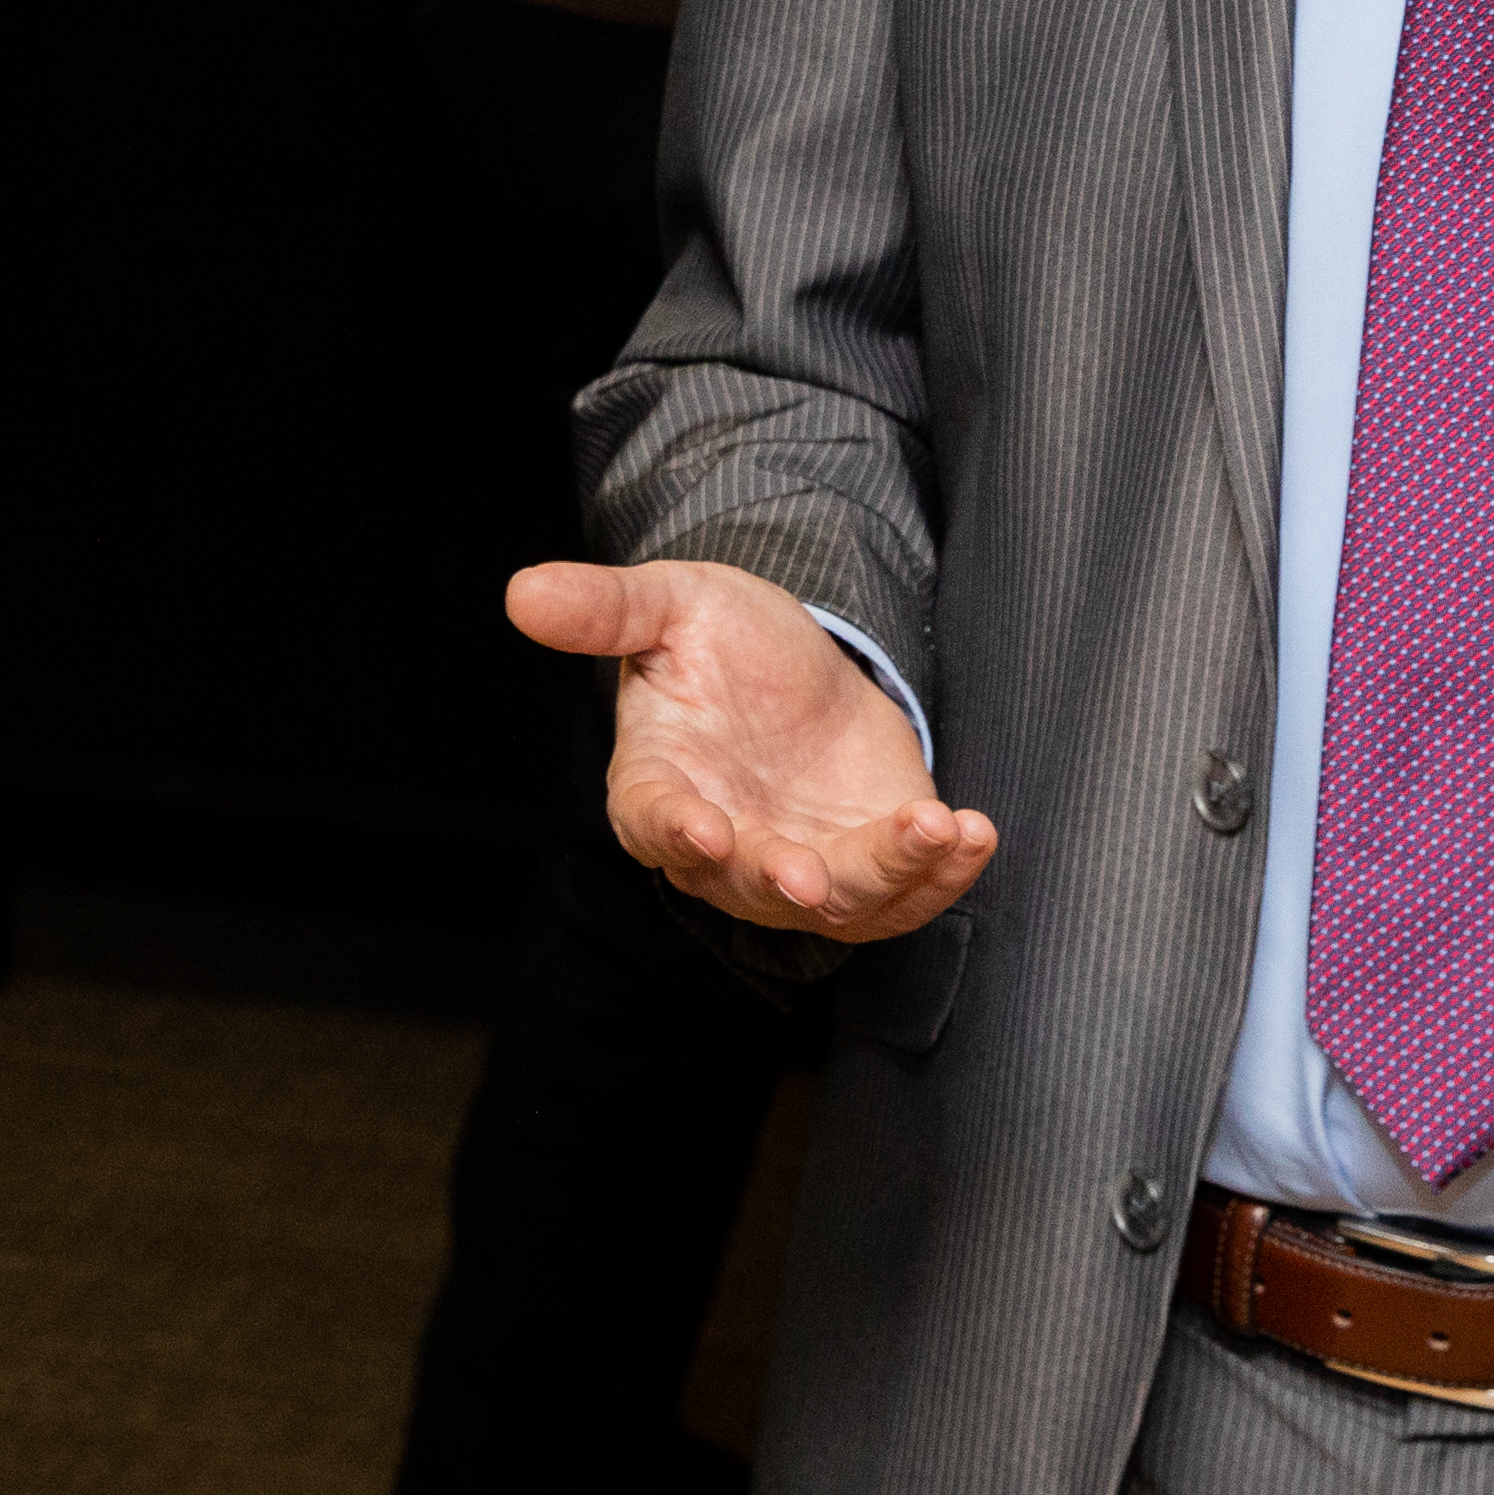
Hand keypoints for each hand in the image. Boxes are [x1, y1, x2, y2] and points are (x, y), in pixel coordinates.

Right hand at [521, 556, 998, 940]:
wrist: (800, 659)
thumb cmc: (717, 638)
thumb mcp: (668, 603)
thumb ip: (606, 607)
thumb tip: (521, 591)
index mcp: (659, 785)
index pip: (654, 820)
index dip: (676, 830)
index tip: (704, 830)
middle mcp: (726, 847)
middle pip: (750, 885)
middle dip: (787, 881)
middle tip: (812, 877)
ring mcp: (802, 863)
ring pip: (840, 903)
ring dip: (888, 878)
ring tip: (935, 832)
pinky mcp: (870, 863)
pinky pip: (905, 893)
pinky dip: (942, 874)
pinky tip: (973, 834)